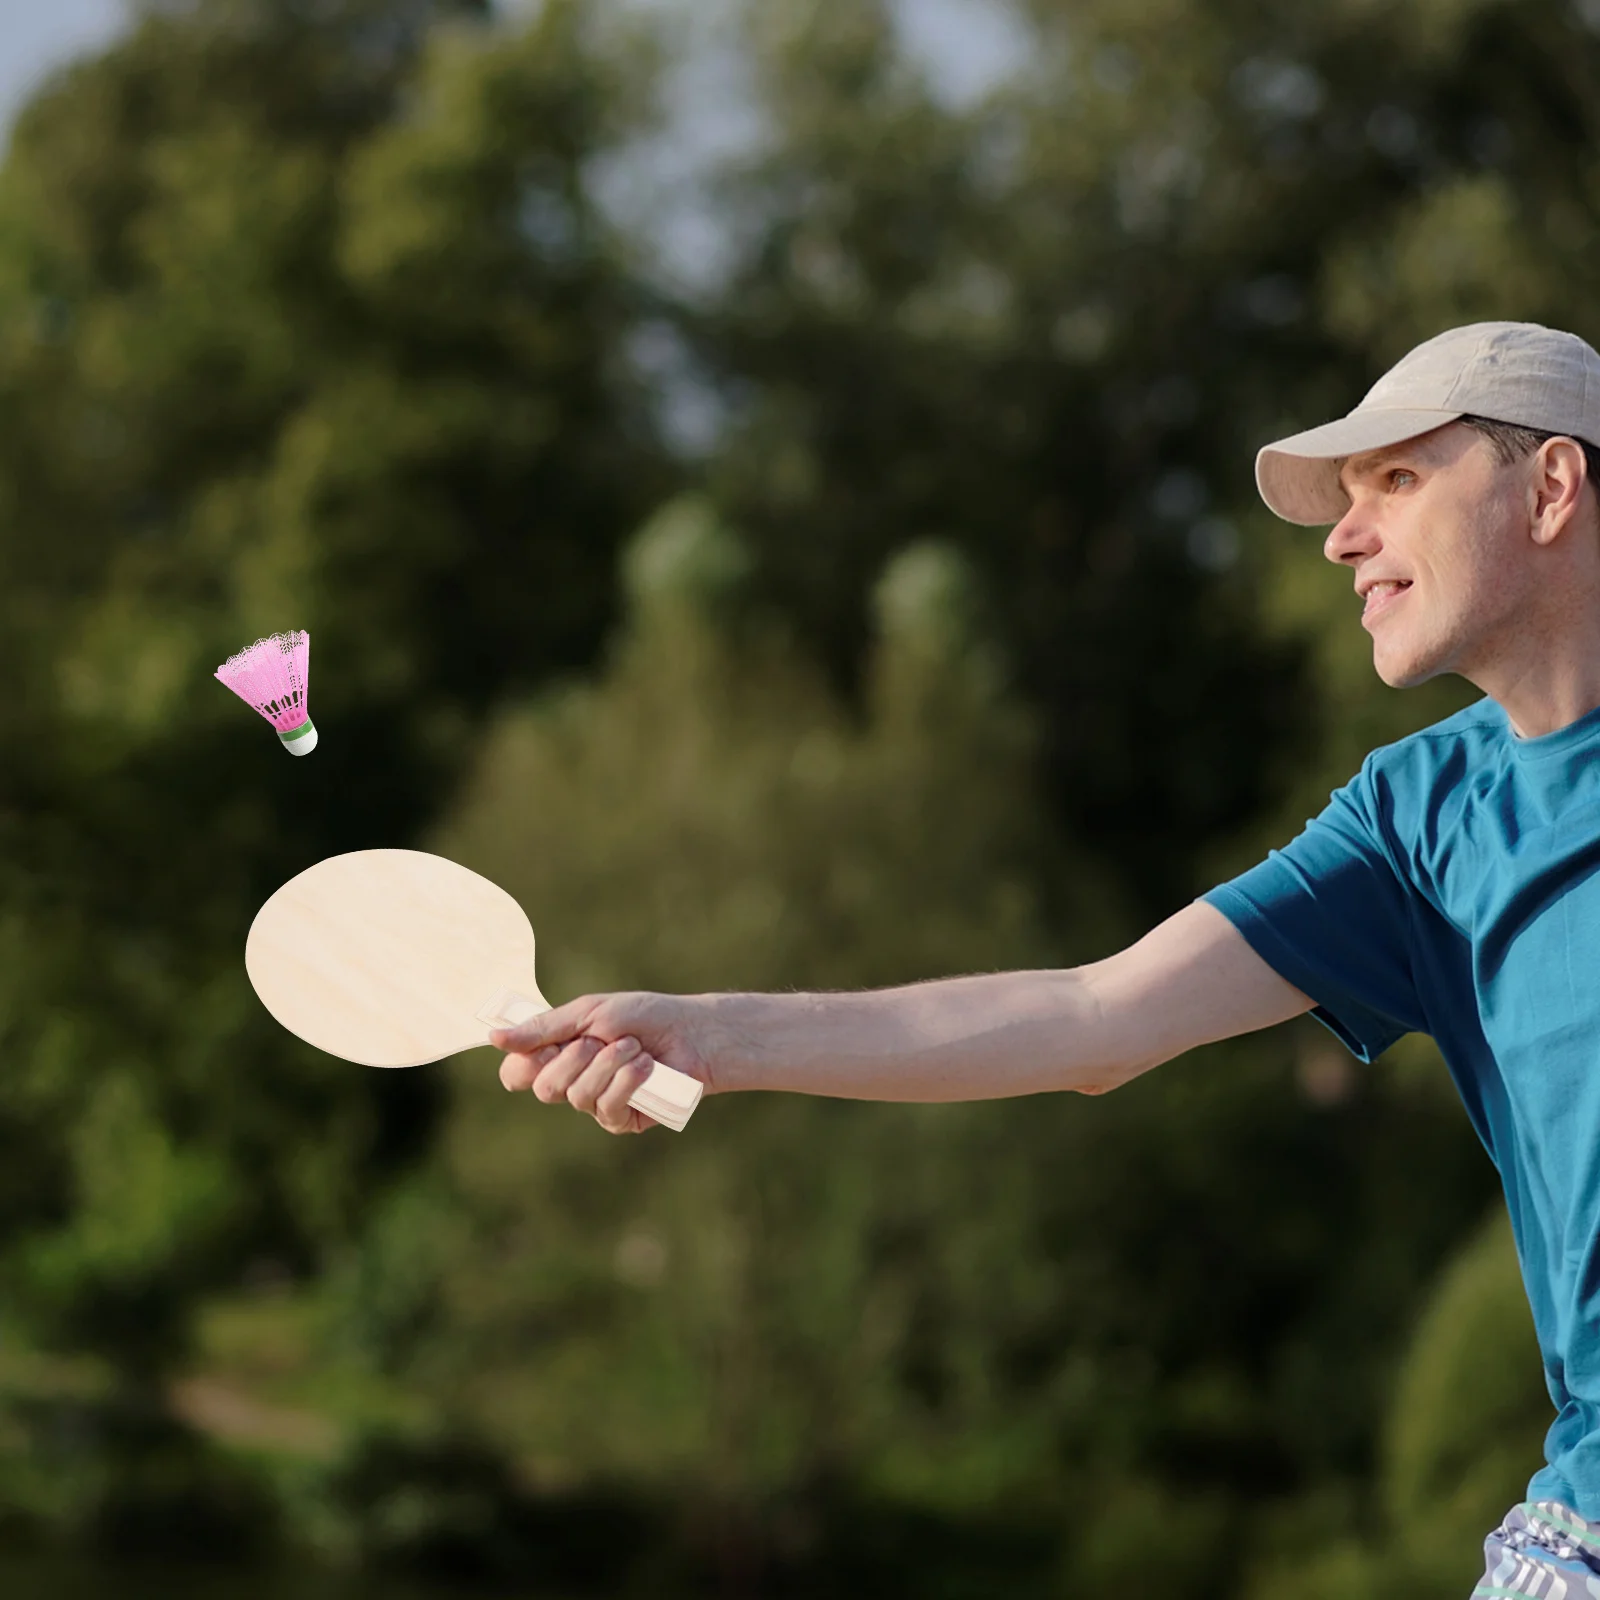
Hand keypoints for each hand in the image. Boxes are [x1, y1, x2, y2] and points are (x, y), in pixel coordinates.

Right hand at [490, 991, 718, 1134]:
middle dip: (574, 1057)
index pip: (516, 1074)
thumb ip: (544, 1029)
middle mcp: (571, 1082)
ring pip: (576, 1096)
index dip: (523, 1064)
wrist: (692, 1033)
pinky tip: (646, 1067)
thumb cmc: (642, 1017)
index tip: (544, 1046)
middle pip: (543, 1087)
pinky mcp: (621, 1120)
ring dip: (608, 1064)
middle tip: (601, 1039)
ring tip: (635, 1047)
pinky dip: (626, 1082)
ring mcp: (595, 1104)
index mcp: (558, 1053)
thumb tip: (494, 1038)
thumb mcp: (590, 1013)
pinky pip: (606, 1108)